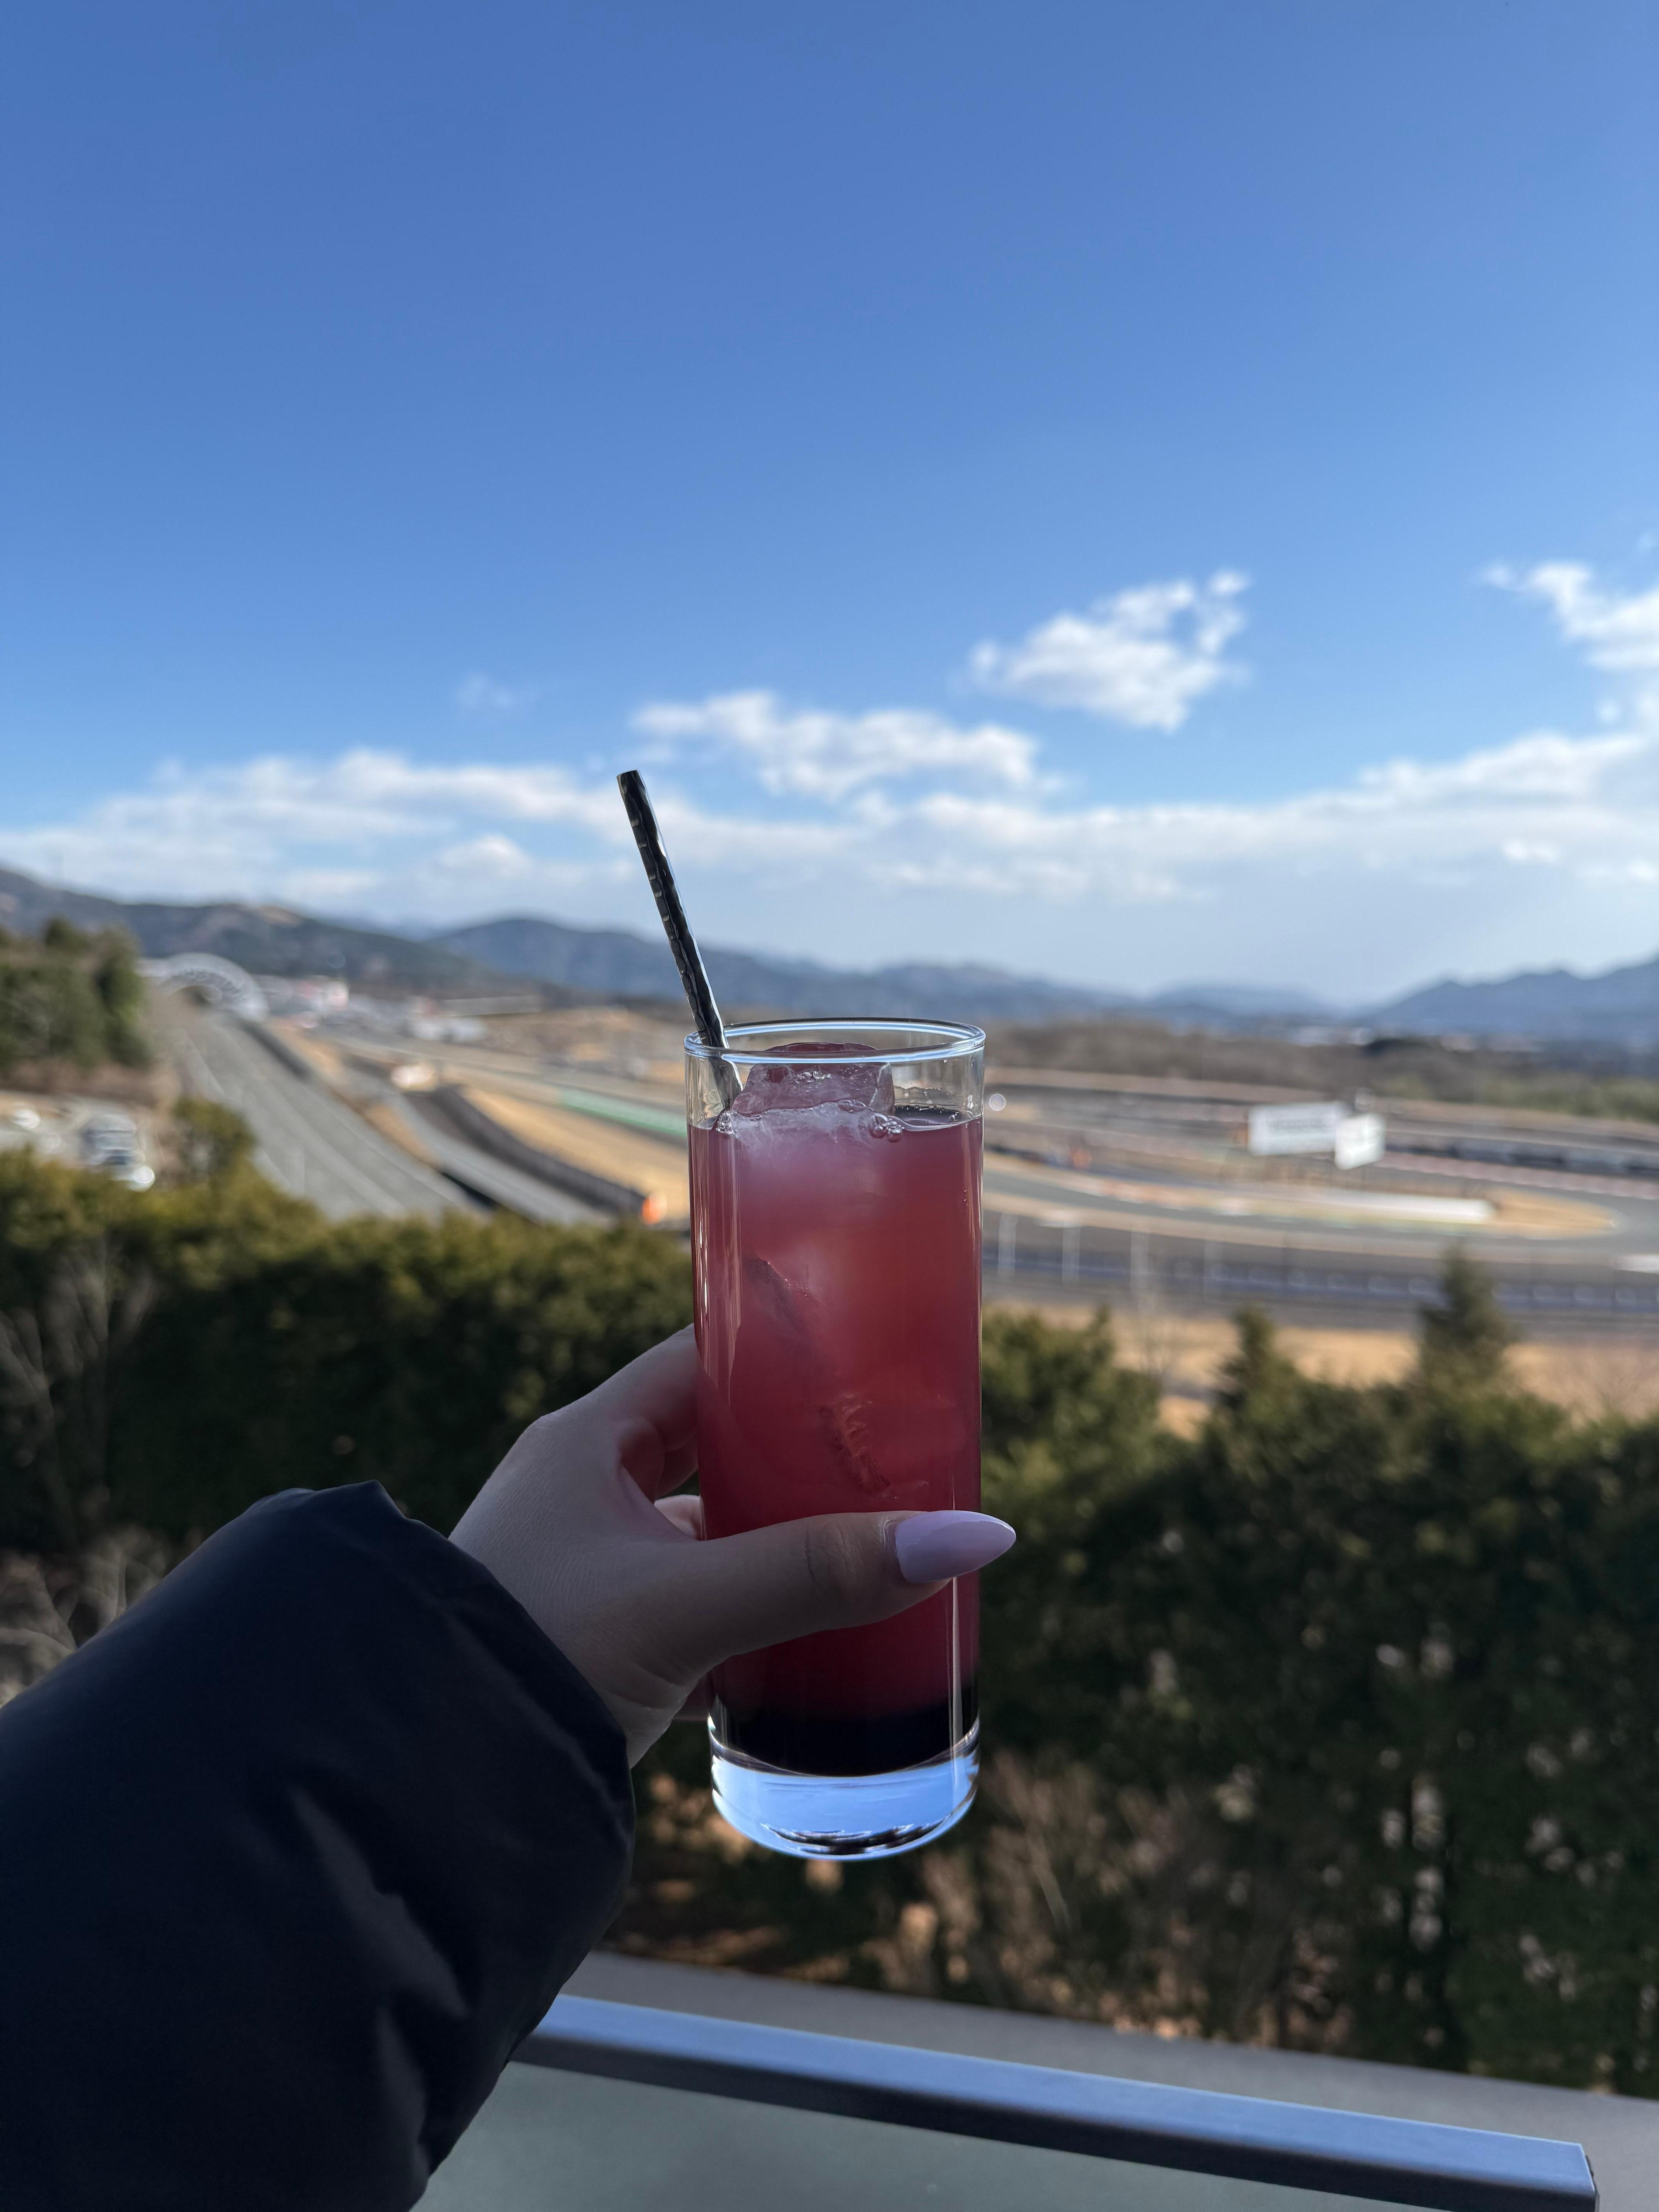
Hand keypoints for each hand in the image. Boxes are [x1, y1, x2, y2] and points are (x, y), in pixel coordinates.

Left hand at [449, 1328, 1014, 1762]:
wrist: (425, 1784)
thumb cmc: (538, 1654)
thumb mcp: (689, 1604)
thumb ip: (821, 1572)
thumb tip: (972, 1536)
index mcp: (586, 1442)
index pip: (700, 1359)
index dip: (783, 1354)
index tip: (868, 1362)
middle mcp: (581, 1489)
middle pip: (714, 1446)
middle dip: (798, 1461)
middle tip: (891, 1467)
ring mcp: (586, 1564)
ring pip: (707, 1531)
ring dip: (777, 1543)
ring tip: (870, 1549)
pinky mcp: (597, 1635)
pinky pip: (691, 1601)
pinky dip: (748, 1613)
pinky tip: (809, 1638)